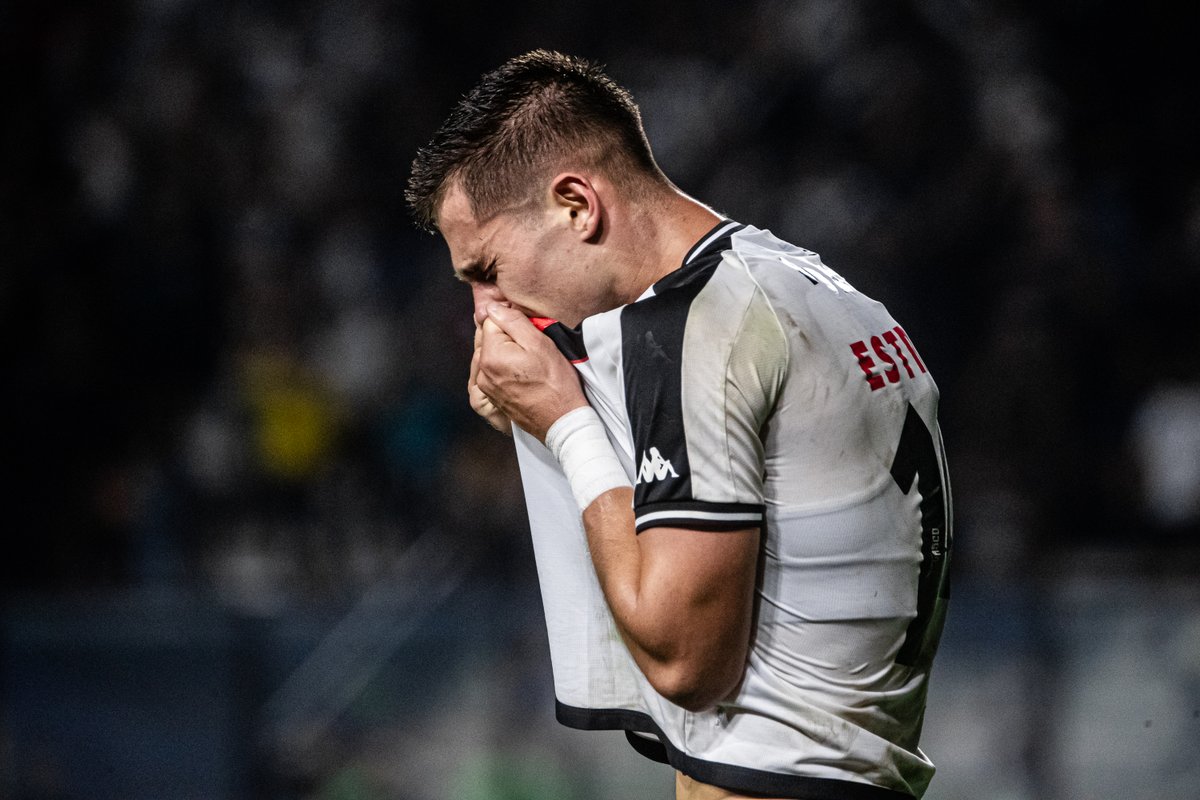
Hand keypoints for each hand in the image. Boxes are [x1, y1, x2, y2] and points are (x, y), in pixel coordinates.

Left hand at [476, 303, 587, 441]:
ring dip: (503, 351)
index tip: (529, 330)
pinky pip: (489, 372)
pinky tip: (519, 371)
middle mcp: (482, 372)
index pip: (491, 321)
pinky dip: (501, 366)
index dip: (511, 321)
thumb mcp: (539, 343)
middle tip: (529, 346)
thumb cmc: (555, 383)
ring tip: (527, 360)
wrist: (561, 420)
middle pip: (487, 338)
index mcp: (490, 355)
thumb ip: (512, 321)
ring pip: (488, 355)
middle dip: (505, 336)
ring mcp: (485, 388)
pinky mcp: (491, 398)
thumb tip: (492, 307)